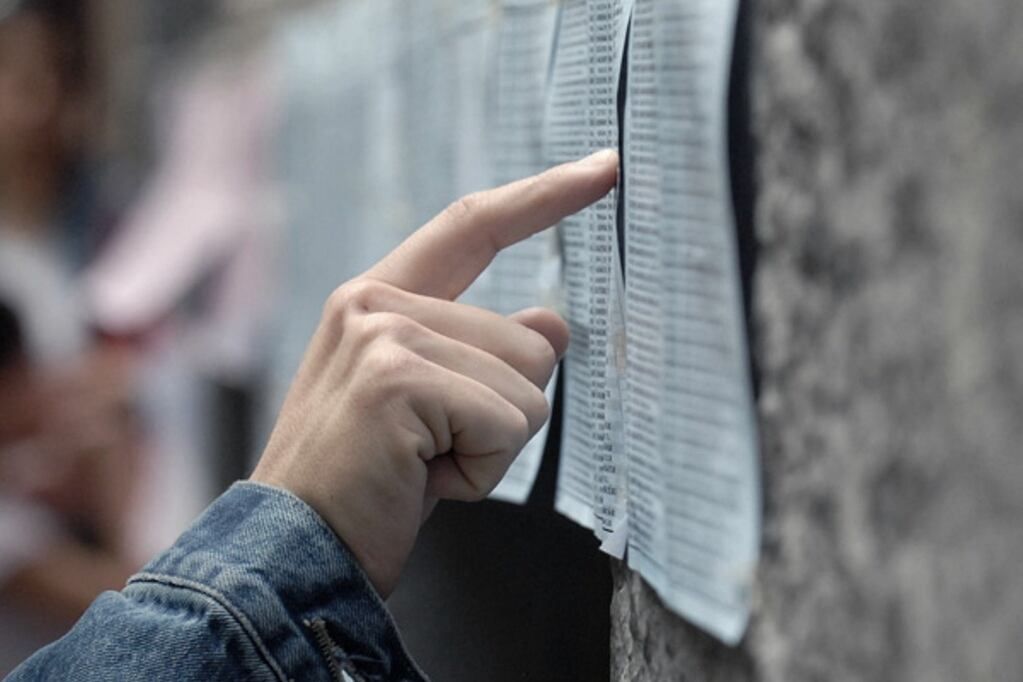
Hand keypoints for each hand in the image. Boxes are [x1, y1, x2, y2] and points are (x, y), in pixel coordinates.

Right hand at [251, 149, 618, 595]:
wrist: (293, 554)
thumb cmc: (363, 485)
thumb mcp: (432, 408)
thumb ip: (484, 355)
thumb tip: (555, 324)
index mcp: (378, 300)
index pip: (473, 225)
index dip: (543, 196)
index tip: (605, 167)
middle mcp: (375, 303)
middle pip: (529, 339)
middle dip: (504, 413)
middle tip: (430, 453)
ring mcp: (383, 334)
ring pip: (528, 384)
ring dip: (492, 446)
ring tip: (421, 467)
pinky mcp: (396, 377)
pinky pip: (507, 422)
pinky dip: (483, 470)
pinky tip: (423, 482)